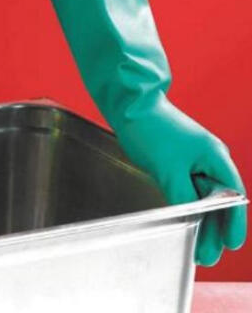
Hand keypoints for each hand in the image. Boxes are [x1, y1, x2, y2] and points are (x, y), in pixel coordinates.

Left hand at [115, 96, 245, 265]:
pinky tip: (183, 223)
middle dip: (213, 228)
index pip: (232, 196)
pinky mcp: (176, 160)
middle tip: (207, 256)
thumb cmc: (151, 130)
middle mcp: (209, 158)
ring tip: (196, 247)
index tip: (231, 244)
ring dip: (199, 220)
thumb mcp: (168, 170)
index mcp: (215, 156)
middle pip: (218, 200)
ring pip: (201, 196)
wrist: (129, 104)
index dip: (232, 222)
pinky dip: (186, 206)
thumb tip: (192, 219)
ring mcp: (192, 158)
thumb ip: (184, 197)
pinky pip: (187, 188)